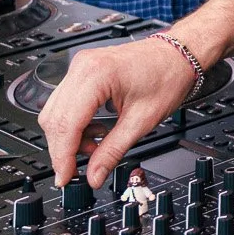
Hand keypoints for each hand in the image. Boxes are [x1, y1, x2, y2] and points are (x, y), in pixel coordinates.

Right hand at [40, 33, 199, 186]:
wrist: (178, 56)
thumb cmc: (167, 77)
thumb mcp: (141, 121)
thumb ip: (112, 152)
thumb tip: (94, 176)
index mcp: (96, 75)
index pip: (66, 123)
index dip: (62, 156)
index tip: (65, 178)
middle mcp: (83, 66)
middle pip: (55, 118)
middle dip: (64, 149)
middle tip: (78, 170)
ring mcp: (81, 66)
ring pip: (56, 111)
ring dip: (69, 137)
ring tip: (95, 147)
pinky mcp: (83, 70)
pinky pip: (65, 102)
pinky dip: (75, 123)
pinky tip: (95, 131)